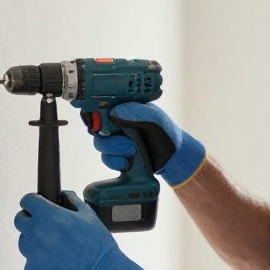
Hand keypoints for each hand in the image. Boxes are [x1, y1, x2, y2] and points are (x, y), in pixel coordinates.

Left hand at [14, 190, 152, 269]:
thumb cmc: (96, 245)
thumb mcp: (89, 216)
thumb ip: (73, 201)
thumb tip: (65, 196)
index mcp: (47, 215)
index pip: (27, 200)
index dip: (33, 202)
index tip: (37, 206)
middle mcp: (35, 232)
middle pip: (20, 221)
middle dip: (30, 220)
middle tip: (46, 227)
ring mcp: (31, 253)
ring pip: (24, 242)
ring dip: (34, 242)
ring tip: (53, 248)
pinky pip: (30, 263)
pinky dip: (40, 263)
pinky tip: (55, 263)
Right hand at [89, 102, 205, 187]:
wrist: (173, 158)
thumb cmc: (167, 133)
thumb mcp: (155, 118)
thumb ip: (137, 112)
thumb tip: (114, 112)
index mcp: (125, 109)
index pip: (102, 107)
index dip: (96, 114)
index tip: (100, 121)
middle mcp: (118, 124)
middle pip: (97, 127)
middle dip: (108, 136)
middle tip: (123, 139)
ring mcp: (117, 140)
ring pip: (100, 144)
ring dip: (113, 149)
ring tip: (132, 151)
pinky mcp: (118, 156)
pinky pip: (106, 158)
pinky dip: (114, 161)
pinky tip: (126, 162)